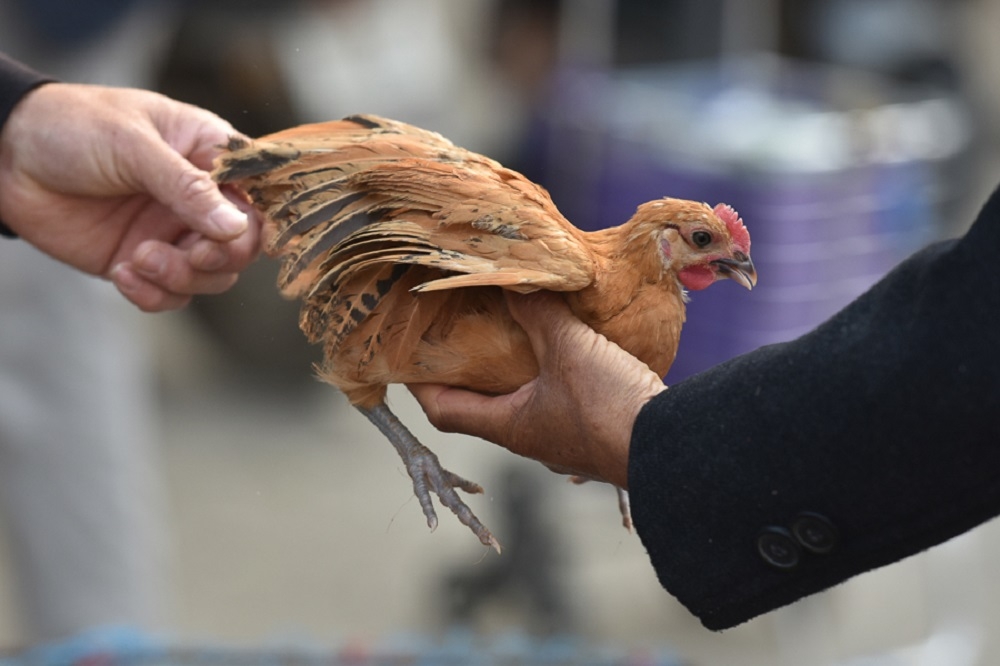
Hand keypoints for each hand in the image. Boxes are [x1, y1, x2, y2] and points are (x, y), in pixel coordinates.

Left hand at [0, 82, 260, 310]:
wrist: (5, 155)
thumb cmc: (73, 126)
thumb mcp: (133, 145)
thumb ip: (186, 187)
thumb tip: (237, 228)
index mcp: (210, 156)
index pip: (259, 197)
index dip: (256, 223)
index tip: (233, 235)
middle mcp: (200, 199)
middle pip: (242, 247)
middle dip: (219, 258)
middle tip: (190, 254)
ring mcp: (171, 232)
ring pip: (211, 277)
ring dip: (182, 278)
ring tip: (141, 259)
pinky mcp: (142, 261)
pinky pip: (170, 295)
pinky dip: (154, 294)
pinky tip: (124, 273)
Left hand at [409, 291, 666, 488]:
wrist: (672, 448)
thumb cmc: (608, 407)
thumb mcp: (568, 349)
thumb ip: (538, 313)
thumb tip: (510, 280)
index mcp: (508, 425)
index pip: (443, 411)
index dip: (421, 385)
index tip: (411, 355)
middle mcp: (529, 438)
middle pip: (481, 406)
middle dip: (471, 370)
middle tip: (465, 330)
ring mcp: (561, 439)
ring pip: (523, 403)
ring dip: (514, 372)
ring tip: (514, 330)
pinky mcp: (592, 433)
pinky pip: (558, 402)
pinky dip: (551, 375)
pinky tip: (567, 348)